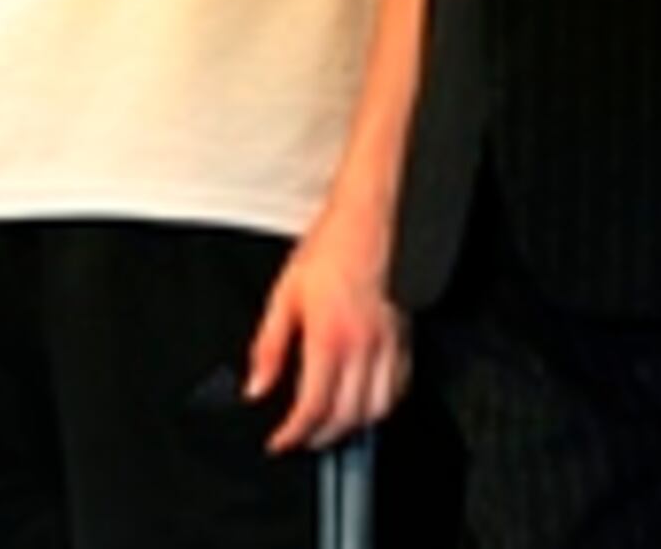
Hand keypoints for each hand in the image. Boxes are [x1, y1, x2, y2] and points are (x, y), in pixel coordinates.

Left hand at [246, 205, 408, 452]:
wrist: (370, 218)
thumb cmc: (329, 250)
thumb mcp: (283, 295)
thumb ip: (269, 347)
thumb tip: (256, 387)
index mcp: (329, 337)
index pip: (313, 406)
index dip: (293, 433)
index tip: (279, 441)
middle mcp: (363, 345)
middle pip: (347, 415)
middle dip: (321, 437)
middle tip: (300, 438)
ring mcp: (388, 342)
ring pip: (378, 407)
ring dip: (353, 425)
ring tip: (331, 425)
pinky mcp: (404, 335)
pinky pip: (399, 384)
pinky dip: (381, 403)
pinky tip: (363, 400)